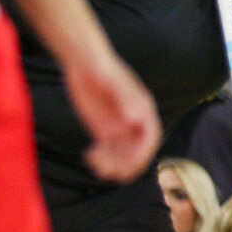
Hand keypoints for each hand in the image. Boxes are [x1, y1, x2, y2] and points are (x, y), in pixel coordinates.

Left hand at [65, 53, 159, 182]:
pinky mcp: (104, 130)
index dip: (141, 154)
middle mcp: (134, 122)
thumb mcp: (112, 81)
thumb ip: (125, 98)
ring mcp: (120, 127)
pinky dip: (101, 158)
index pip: (149, 139)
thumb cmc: (100, 67)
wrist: (83, 61)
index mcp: (143, 111)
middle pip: (136, 151)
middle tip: (108, 170)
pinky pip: (107, 150)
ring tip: (95, 163)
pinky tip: (89, 156)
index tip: (129, 165)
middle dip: (125, 163)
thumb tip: (136, 119)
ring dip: (112, 164)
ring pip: (122, 154)